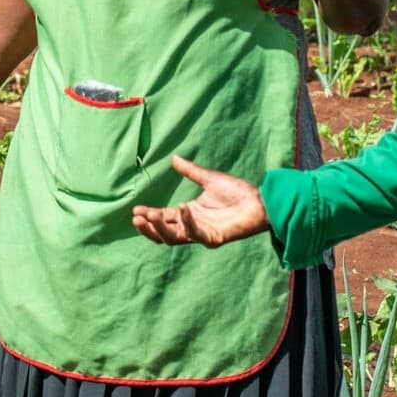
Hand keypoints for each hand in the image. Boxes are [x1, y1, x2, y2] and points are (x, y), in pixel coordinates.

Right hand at [132, 155, 269, 247]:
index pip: (164, 218)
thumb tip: (173, 158)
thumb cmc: (238, 191)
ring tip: (150, 215)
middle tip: (137, 217)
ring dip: (161, 228)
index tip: (136, 210)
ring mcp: (203, 233)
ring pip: (175, 238)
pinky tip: (181, 208)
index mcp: (190, 214)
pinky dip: (186, 222)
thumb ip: (190, 171)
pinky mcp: (214, 238)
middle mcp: (193, 226)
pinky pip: (195, 234)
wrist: (260, 200)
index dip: (149, 216)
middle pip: (165, 232)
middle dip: (150, 226)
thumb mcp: (209, 178)